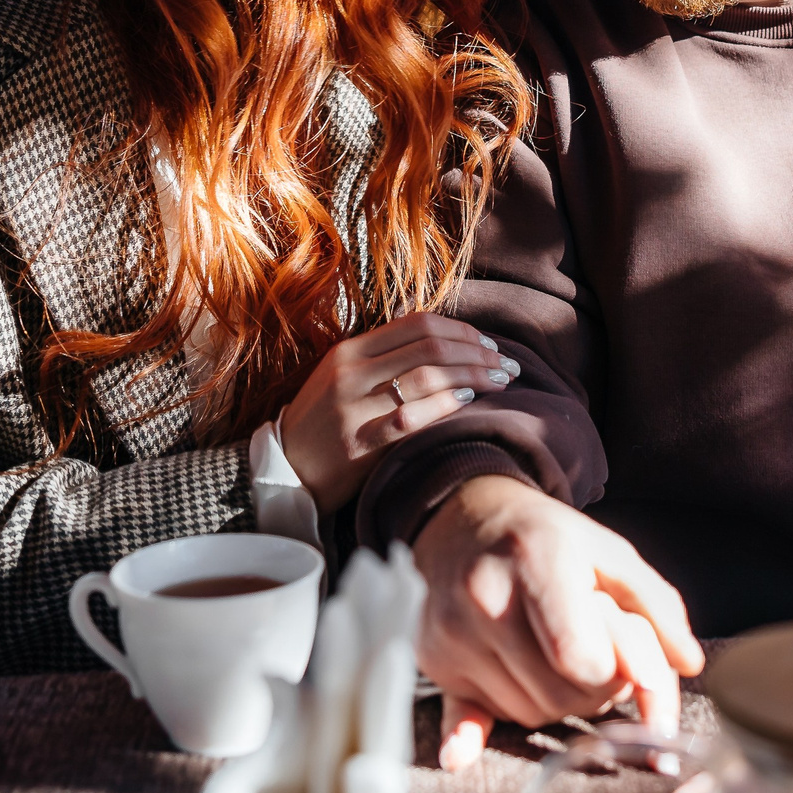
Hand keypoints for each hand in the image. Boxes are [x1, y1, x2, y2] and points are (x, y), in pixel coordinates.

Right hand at [276, 311, 518, 511]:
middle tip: (506, 364)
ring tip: (500, 381)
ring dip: (473, 376)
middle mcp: (352, 374)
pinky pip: (413, 418)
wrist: (285, 468)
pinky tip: (470, 401)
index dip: (460, 330)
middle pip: (429, 348)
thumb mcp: (340, 375)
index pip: (416, 324)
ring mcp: (355, 408)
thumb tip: (440, 338)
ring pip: (427, 377)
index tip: (488, 343)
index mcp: (349, 351)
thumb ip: (381, 355)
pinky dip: (447, 405)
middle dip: (477, 353)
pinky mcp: (361, 443)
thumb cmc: (322, 421)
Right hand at [412, 475, 702, 770]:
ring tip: (553, 657)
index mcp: (537, 559)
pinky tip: (463, 753)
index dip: (612, 674)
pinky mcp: (432, 658)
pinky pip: (467, 718)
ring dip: (553, 702)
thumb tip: (689, 665)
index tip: (617, 659)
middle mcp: (485, 596)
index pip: (581, 659)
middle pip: (557, 696)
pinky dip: (472, 734)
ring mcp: (451, 630)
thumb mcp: (610, 552)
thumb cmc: (548, 538)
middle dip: (590, 692)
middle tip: (592, 659)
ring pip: (524, 715)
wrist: (465, 517)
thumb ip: (658, 606)